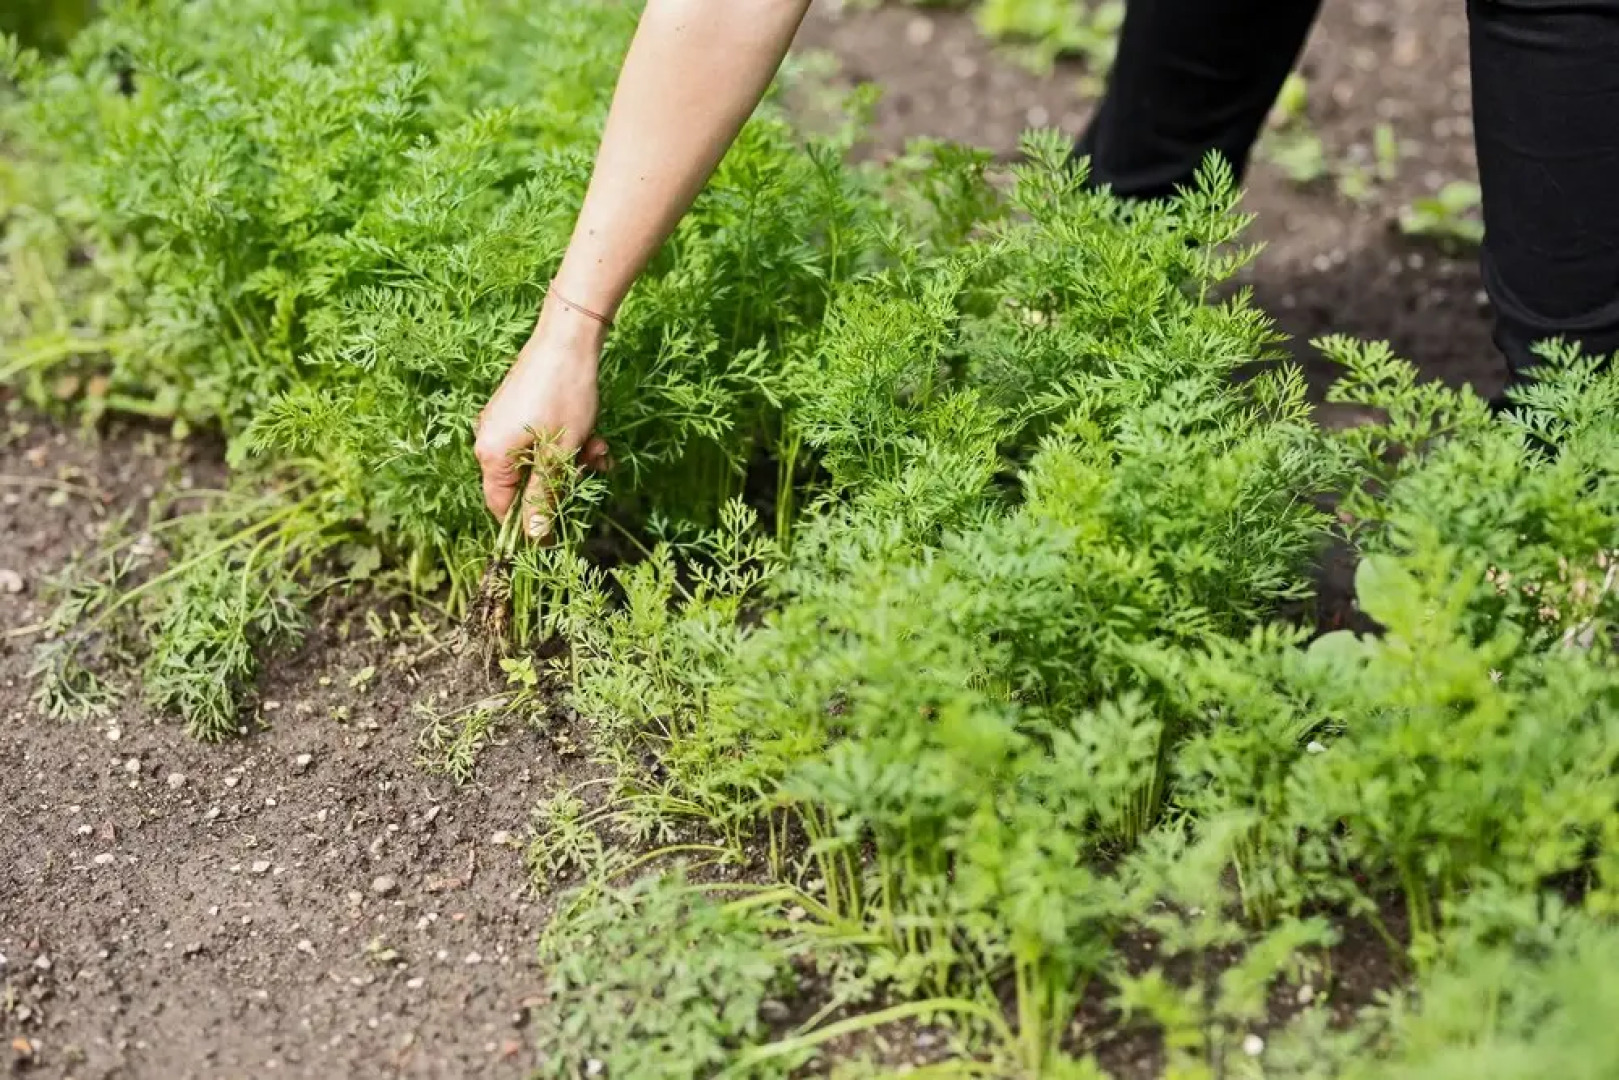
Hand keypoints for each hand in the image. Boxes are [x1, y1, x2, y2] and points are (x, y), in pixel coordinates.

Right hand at [475, 299, 610, 539]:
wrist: (568, 338)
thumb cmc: (564, 396)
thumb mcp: (560, 454)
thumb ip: (543, 495)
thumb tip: (533, 533)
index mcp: (490, 455)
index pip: (501, 506)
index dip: (530, 521)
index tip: (559, 529)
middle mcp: (488, 438)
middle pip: (524, 481)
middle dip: (562, 479)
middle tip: (592, 469)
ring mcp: (502, 420)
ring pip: (538, 458)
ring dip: (570, 459)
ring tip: (598, 446)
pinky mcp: (517, 406)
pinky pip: (539, 437)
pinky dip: (565, 440)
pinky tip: (592, 433)